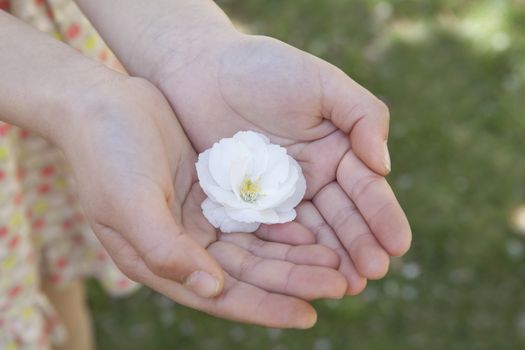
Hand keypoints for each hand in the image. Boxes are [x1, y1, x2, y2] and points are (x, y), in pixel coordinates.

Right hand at [59, 73, 345, 327]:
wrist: (103, 103)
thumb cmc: (107, 154)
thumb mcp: (129, 203)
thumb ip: (166, 249)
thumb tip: (211, 290)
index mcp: (160, 258)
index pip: (220, 294)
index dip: (264, 306)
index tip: (308, 314)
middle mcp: (184, 245)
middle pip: (247, 272)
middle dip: (292, 280)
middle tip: (339, 284)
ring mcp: (200, 217)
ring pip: (257, 245)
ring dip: (294, 255)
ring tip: (335, 259)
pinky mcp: (213, 190)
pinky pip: (255, 213)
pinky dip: (282, 222)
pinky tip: (312, 226)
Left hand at [151, 31, 411, 294]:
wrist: (200, 70)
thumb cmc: (265, 69)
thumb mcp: (322, 83)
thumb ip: (362, 116)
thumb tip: (384, 166)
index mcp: (337, 149)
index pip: (365, 188)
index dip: (382, 216)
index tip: (398, 246)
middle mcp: (313, 176)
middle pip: (340, 217)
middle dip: (359, 245)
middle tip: (373, 274)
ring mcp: (279, 193)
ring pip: (309, 232)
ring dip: (328, 259)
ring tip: (347, 286)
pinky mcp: (246, 203)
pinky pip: (269, 232)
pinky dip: (288, 253)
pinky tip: (301, 272)